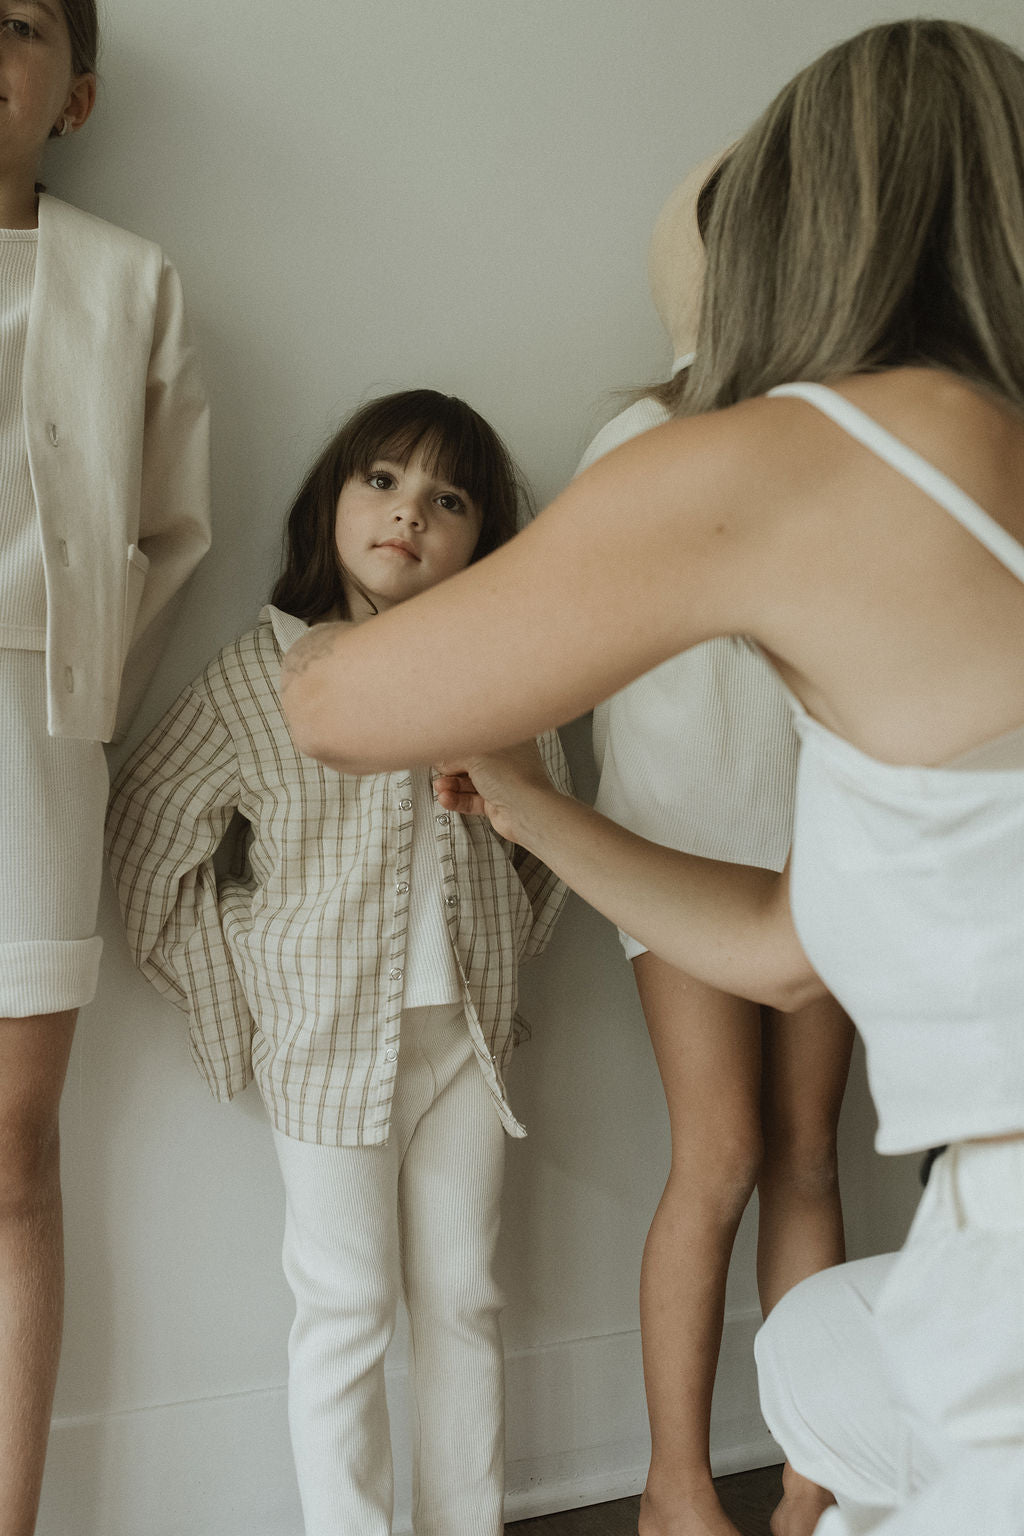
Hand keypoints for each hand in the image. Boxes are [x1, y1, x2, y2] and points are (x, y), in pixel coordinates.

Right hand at [434, 741, 552, 843]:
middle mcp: (507, 762)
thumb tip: (442, 759)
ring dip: (452, 785)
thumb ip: (455, 755)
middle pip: (472, 762)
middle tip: (439, 770)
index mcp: (508, 741)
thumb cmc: (513, 777)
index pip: (479, 739)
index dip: (460, 745)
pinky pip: (472, 800)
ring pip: (470, 783)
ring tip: (440, 787)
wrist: (526, 811)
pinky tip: (446, 799)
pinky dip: (458, 799)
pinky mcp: (496, 803)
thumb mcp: (475, 756)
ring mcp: (502, 783)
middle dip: (452, 768)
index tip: (443, 749)